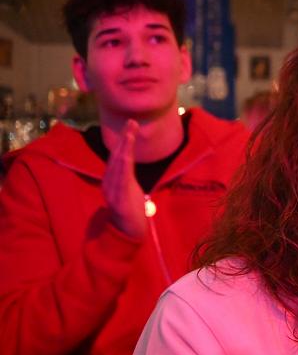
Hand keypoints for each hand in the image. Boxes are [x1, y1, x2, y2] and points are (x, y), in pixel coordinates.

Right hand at [103, 119, 146, 239]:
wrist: (128, 233)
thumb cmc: (130, 212)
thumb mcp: (130, 190)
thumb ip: (126, 177)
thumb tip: (127, 163)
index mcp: (113, 180)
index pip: (118, 157)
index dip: (123, 141)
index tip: (131, 126)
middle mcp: (110, 182)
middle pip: (117, 156)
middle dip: (124, 138)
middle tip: (132, 122)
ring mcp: (113, 190)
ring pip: (118, 164)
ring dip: (124, 147)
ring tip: (130, 132)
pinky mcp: (118, 198)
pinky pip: (121, 179)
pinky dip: (123, 165)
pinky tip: (126, 154)